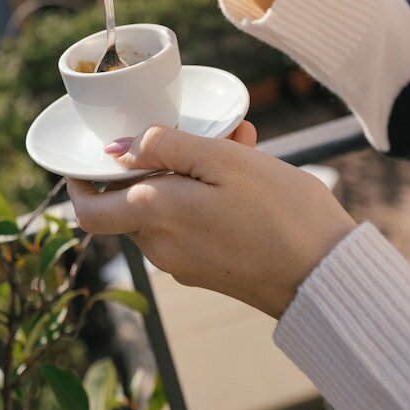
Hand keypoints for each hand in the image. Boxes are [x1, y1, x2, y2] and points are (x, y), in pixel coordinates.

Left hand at [67, 124, 355, 318]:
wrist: (329, 279)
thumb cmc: (280, 213)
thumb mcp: (223, 160)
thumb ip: (164, 147)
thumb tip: (118, 149)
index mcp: (155, 217)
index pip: (89, 211)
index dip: (80, 183)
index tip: (89, 156)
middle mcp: (161, 248)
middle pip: (132, 200)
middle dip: (156, 161)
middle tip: (198, 130)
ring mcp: (185, 264)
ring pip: (167, 207)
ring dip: (189, 172)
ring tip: (238, 142)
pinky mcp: (210, 270)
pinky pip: (191, 224)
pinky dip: (206, 195)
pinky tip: (247, 171)